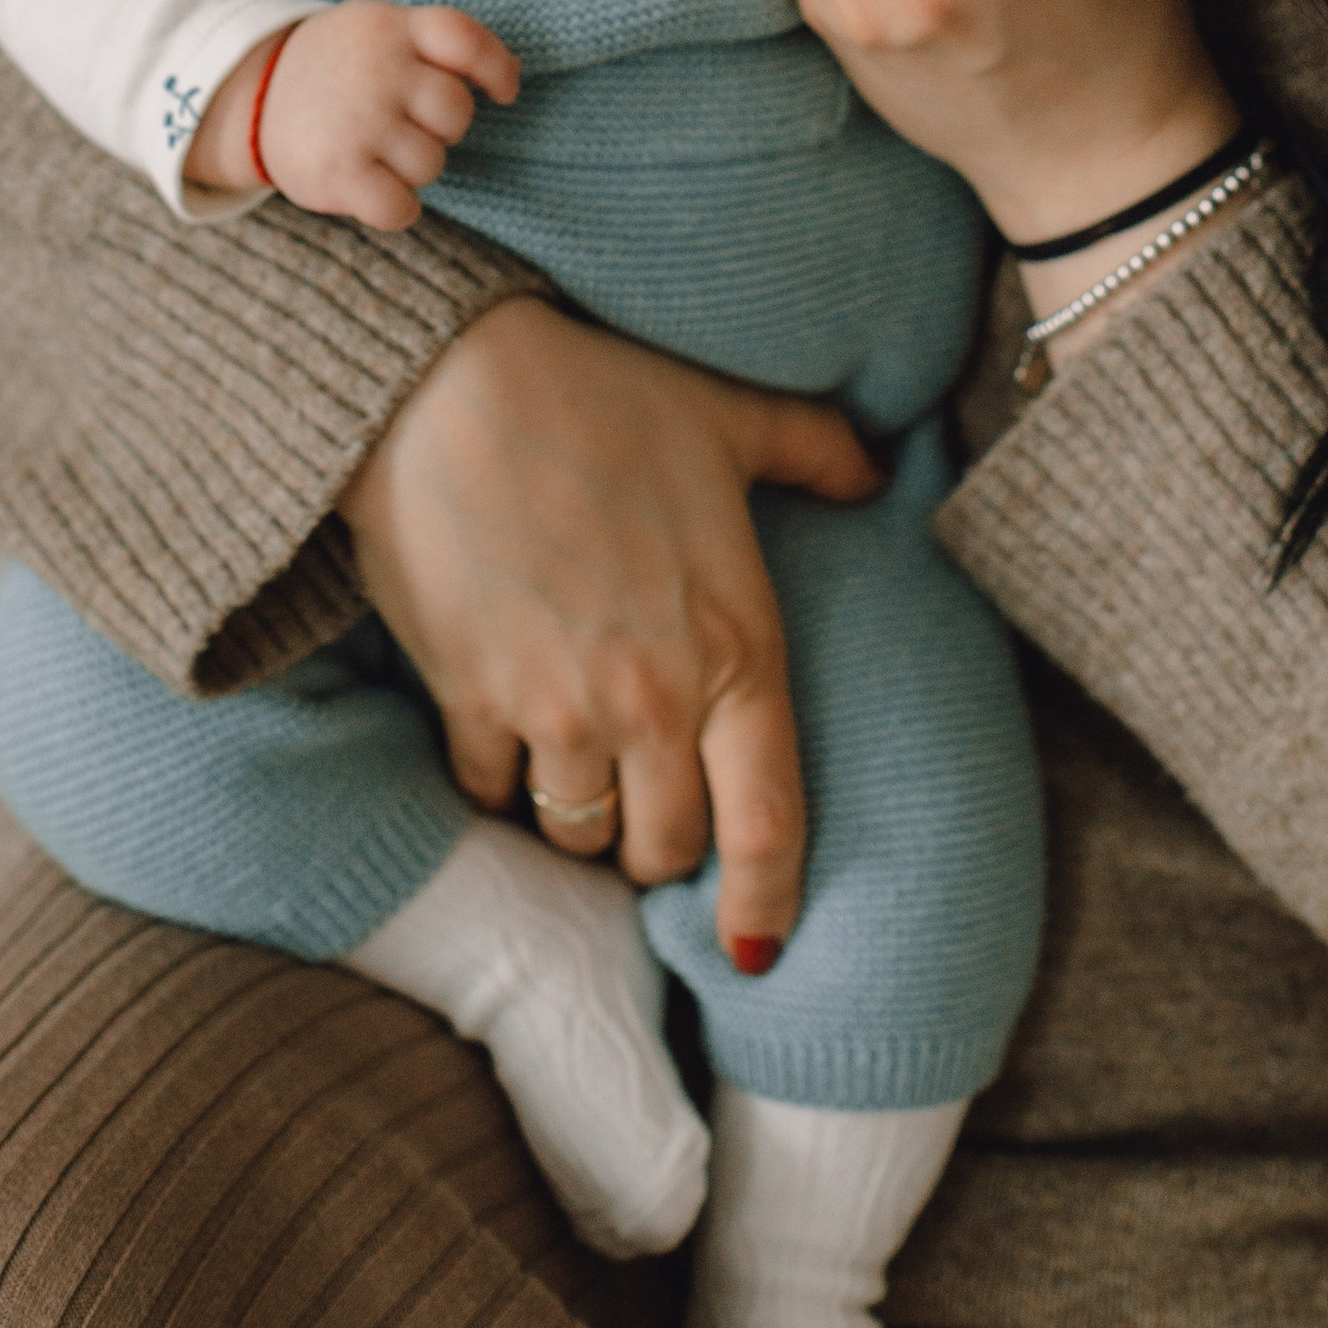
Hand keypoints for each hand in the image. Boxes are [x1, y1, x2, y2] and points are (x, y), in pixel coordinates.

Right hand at [189, 0, 518, 227]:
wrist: (249, 98)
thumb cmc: (338, 69)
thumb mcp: (376, 29)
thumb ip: (432, 43)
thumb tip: (506, 79)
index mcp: (390, 27)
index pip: (465, 40)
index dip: (496, 68)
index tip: (504, 92)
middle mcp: (377, 69)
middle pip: (456, 113)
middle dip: (440, 128)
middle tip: (403, 124)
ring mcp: (358, 120)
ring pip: (431, 164)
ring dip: (411, 168)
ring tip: (372, 149)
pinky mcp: (337, 172)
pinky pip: (402, 208)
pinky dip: (396, 208)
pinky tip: (373, 190)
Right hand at [338, 300, 882, 962]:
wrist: (447, 383)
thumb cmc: (596, 393)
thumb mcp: (725, 417)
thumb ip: (814, 452)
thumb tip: (880, 468)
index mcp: (737, 643)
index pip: (769, 819)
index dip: (765, 899)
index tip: (755, 945)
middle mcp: (657, 698)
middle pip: (667, 848)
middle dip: (660, 848)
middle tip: (647, 816)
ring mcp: (562, 707)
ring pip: (579, 834)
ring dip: (580, 819)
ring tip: (574, 775)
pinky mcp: (473, 699)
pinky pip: (490, 791)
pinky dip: (497, 783)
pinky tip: (499, 740)